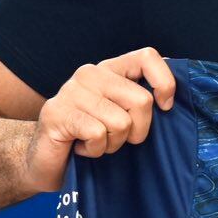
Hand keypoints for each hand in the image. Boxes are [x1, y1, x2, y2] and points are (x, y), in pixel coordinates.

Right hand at [24, 48, 176, 192]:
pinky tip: (81, 148)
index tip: (165, 108)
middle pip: (142, 100)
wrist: (46, 161)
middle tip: (115, 138)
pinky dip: (95, 150)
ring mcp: (71, 91)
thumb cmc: (90, 140)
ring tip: (94, 143)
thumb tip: (171, 100)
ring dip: (112, 144)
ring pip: (121, 123)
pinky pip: (98, 135)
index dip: (165, 83)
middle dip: (137, 131)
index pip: (148, 57)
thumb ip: (140, 103)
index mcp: (109, 70)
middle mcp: (90, 73)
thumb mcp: (121, 116)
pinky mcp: (57, 112)